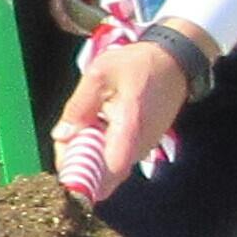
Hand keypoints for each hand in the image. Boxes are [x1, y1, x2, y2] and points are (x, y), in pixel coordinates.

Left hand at [61, 31, 195, 183]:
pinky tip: (97, 125)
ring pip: (109, 166)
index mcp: (130, 127)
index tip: (65, 162)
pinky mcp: (144, 146)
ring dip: (89, 153)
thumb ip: (79, 106)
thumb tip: (62, 135)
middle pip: (103, 173)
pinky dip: (101, 148)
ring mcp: (145, 148)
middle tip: (67, 134)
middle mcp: (140, 144)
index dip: (83, 175)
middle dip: (78, 161)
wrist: (174, 62)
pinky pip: (117, 156)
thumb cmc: (137, 64)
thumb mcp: (99, 75)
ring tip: (82, 124)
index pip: (108, 169)